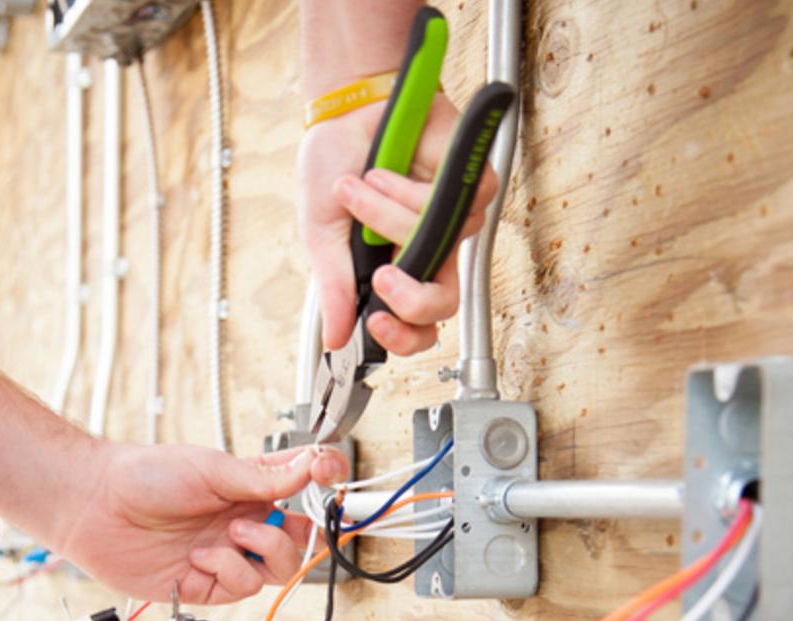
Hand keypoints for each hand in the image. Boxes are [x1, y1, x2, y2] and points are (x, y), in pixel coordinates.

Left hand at [55, 445, 347, 604]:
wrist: (96, 506)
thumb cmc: (145, 475)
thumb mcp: (212, 468)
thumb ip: (263, 477)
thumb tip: (309, 466)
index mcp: (248, 487)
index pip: (301, 487)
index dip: (323, 482)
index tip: (329, 474)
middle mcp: (242, 521)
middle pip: (300, 539)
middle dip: (301, 533)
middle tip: (280, 520)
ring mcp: (226, 554)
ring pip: (279, 571)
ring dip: (263, 550)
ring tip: (231, 534)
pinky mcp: (206, 583)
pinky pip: (242, 588)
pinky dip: (228, 569)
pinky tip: (200, 556)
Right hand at [298, 95, 498, 353]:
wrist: (346, 108)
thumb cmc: (334, 165)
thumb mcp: (321, 234)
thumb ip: (334, 286)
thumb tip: (335, 340)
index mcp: (393, 270)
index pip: (416, 325)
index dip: (404, 337)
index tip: (375, 322)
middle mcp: (427, 250)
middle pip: (445, 303)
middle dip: (413, 299)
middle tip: (383, 277)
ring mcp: (452, 219)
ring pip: (437, 245)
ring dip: (387, 217)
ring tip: (358, 188)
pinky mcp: (471, 184)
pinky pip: (452, 207)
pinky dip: (410, 192)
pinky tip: (386, 173)